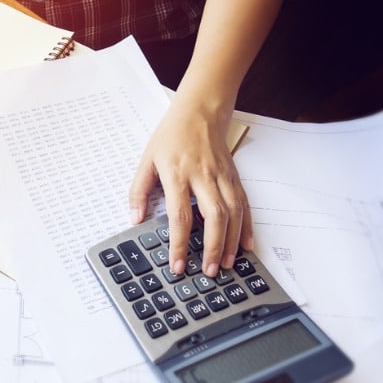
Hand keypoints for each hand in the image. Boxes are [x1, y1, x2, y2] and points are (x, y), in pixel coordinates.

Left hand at [129, 96, 252, 277]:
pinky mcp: (234, 176)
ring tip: (227, 264)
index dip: (179, 243)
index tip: (178, 265)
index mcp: (177, 174)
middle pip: (213, 217)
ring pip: (233, 213)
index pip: (179, 215)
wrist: (200, 111)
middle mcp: (203, 176)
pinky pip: (244, 205)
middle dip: (213, 247)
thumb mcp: (146, 160)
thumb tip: (135, 219)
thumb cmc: (171, 135)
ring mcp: (222, 176)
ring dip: (231, 242)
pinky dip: (247, 227)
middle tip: (209, 271)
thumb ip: (139, 190)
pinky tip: (245, 245)